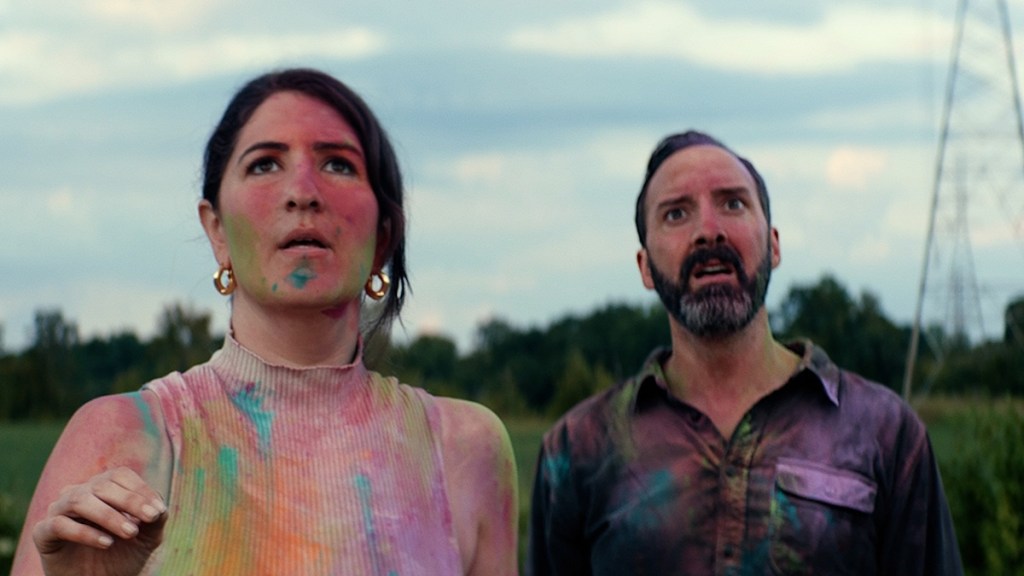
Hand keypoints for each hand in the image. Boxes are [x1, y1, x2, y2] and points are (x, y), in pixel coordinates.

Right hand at [32, 467, 166, 575]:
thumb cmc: (123, 556)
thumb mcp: (147, 538)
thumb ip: (155, 519)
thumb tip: (159, 506)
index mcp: (102, 488)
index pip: (119, 476)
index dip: (140, 489)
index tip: (158, 511)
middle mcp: (79, 494)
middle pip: (101, 485)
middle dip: (129, 501)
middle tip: (150, 519)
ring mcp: (58, 511)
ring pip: (78, 500)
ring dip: (108, 515)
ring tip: (131, 533)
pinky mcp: (43, 533)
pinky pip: (58, 524)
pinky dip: (84, 532)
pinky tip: (106, 543)